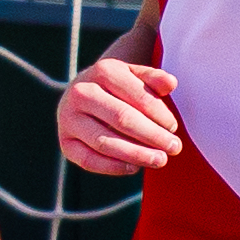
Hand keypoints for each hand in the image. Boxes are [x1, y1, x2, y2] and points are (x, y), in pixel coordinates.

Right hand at [57, 54, 181, 173]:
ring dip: (136, 154)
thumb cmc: (118, 87)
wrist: (84, 93)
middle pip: (122, 118)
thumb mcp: (136, 75)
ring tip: (159, 160)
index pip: (137, 96)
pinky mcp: (65, 142)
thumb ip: (154, 78)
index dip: (159, 114)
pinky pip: (88, 160)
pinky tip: (134, 168)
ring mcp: (68, 118)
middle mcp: (81, 92)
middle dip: (152, 135)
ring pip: (105, 141)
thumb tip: (171, 84)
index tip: (174, 128)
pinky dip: (112, 167)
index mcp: (103, 71)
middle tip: (174, 148)